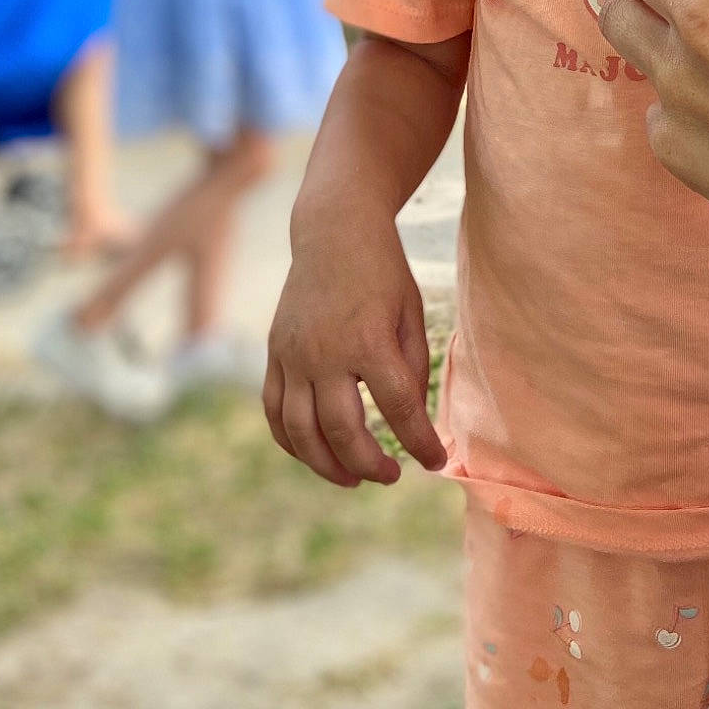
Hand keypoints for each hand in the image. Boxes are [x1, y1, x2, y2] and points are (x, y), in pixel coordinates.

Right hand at [264, 204, 445, 487]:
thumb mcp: (410, 312)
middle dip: (370, 464)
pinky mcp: (273, 354)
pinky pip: (275, 412)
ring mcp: (293, 355)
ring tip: (353, 479)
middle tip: (391, 476)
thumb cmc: (383, 271)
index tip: (435, 461)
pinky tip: (315, 454)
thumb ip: (411, 366)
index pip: (398, 408)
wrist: (334, 230)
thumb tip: (408, 418)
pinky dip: (292, 442)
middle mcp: (325, 353)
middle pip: (343, 431)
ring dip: (326, 465)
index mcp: (369, 339)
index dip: (419, 441)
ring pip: (301, 432)